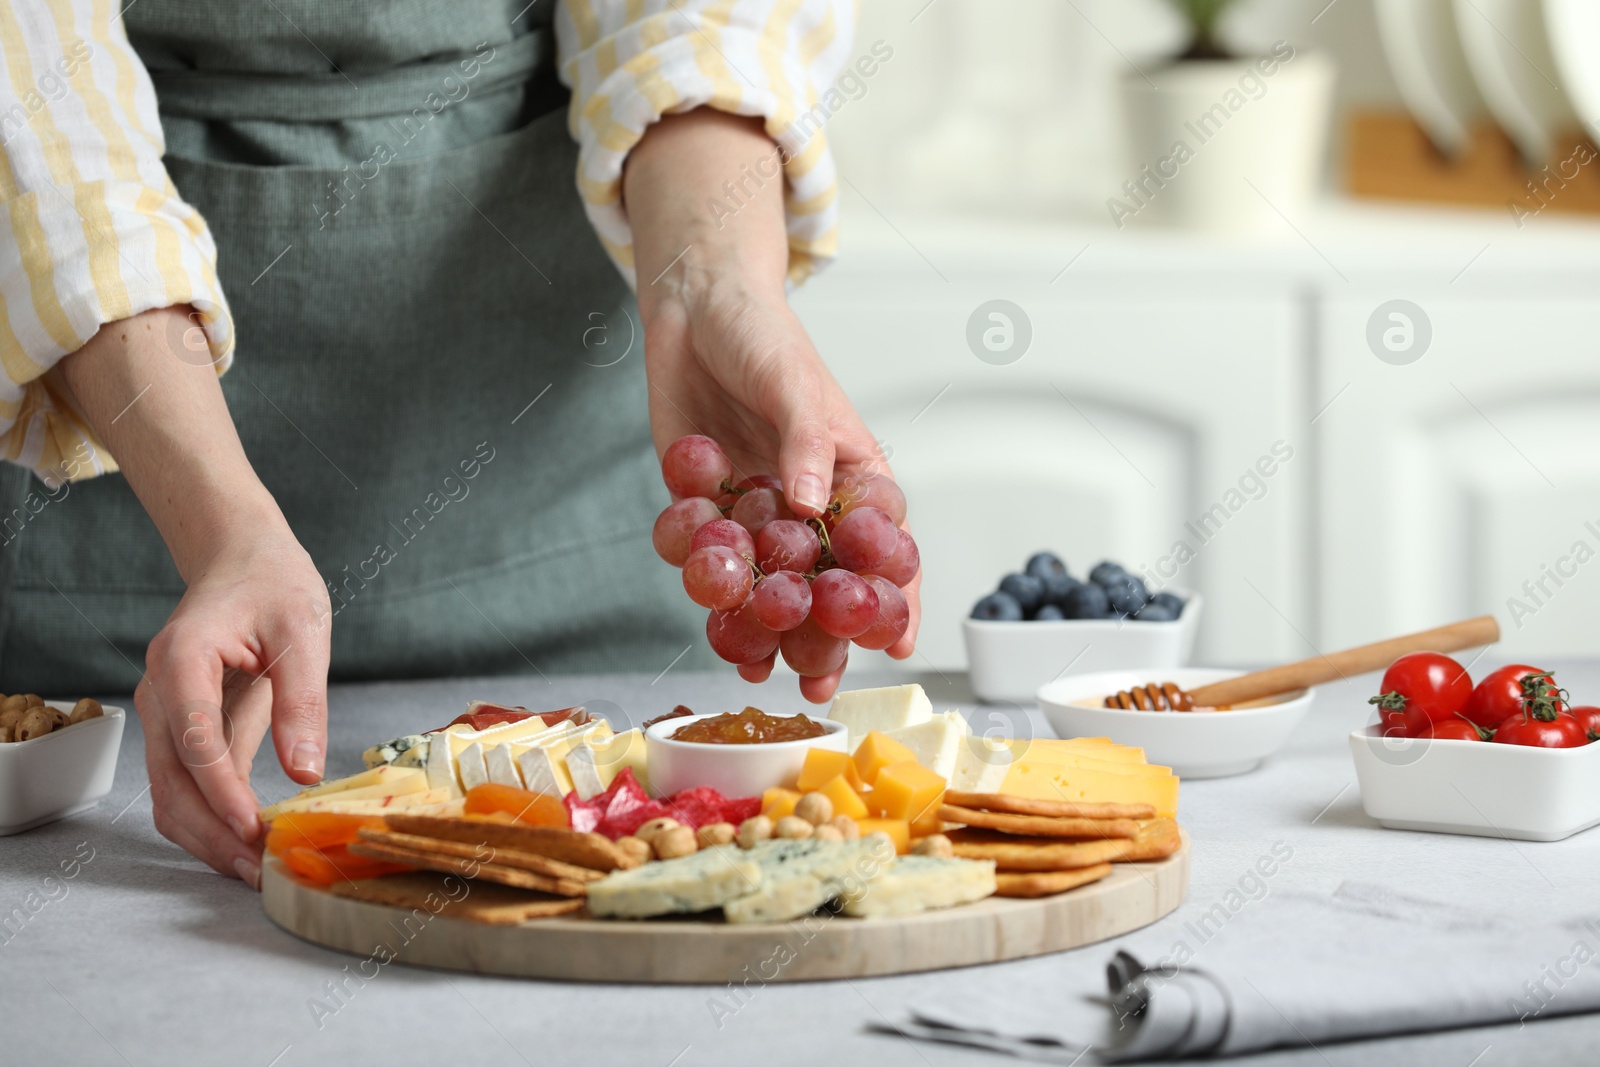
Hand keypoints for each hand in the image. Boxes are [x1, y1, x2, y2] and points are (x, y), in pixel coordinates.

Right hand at [136, 521, 331, 886]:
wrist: (243, 559)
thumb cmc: (274, 584)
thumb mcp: (304, 632)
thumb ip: (302, 701)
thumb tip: (305, 772)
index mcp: (182, 659)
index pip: (194, 741)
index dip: (222, 793)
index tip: (254, 831)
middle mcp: (159, 691)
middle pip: (170, 782)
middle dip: (213, 833)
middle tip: (261, 871)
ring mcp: (164, 713)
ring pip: (169, 794)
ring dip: (207, 838)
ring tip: (257, 869)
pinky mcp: (182, 728)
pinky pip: (185, 785)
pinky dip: (210, 819)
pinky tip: (248, 840)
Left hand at [626, 110, 920, 701]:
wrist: (690, 309)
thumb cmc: (762, 336)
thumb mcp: (793, 381)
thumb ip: (807, 441)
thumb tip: (812, 504)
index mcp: (850, 476)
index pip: (883, 545)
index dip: (892, 595)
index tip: (896, 643)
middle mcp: (809, 504)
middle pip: (826, 582)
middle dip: (823, 633)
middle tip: (818, 682)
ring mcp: (759, 512)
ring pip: (768, 582)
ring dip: (763, 624)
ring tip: (759, 668)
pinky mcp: (709, 510)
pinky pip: (710, 558)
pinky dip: (708, 581)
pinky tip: (712, 604)